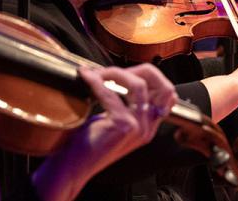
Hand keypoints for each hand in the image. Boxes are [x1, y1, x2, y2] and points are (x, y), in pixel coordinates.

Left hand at [33, 66, 173, 200]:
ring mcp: (138, 127)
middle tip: (107, 70)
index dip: (141, 75)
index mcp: (149, 126)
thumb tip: (123, 75)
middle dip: (130, 69)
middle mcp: (148, 127)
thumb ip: (126, 104)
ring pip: (136, 84)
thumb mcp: (114, 121)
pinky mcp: (123, 125)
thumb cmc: (89, 144)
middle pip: (153, 82)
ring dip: (113, 73)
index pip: (163, 89)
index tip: (120, 72)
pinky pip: (111, 92)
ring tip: (95, 74)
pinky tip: (86, 77)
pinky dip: (96, 81)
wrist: (74, 168)